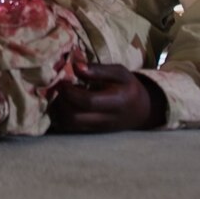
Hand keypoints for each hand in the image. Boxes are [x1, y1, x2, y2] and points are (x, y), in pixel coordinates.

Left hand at [49, 62, 165, 132]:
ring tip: (63, 95)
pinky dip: (61, 115)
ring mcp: (96, 129)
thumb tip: (75, 65)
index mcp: (115, 103)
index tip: (64, 80)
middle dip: (61, 101)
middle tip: (61, 88)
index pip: (88, 102)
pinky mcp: (89, 133)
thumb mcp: (120, 73)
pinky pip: (68, 128)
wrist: (141, 111)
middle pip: (73, 119)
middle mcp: (105, 120)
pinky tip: (66, 103)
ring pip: (68, 125)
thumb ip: (98, 70)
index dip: (71, 91)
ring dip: (58, 109)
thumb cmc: (128, 88)